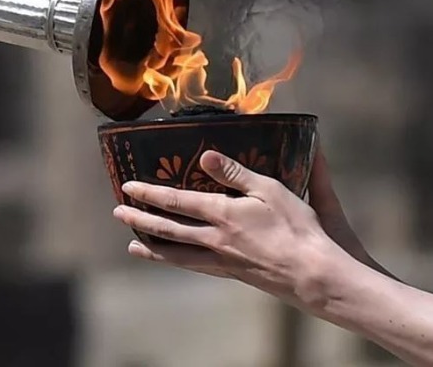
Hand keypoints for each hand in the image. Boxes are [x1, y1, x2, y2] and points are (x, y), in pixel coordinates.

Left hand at [113, 151, 344, 305]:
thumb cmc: (297, 229)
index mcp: (222, 215)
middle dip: (140, 219)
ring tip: (133, 245)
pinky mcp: (233, 274)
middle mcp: (215, 240)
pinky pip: (195, 267)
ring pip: (177, 255)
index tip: (128, 187)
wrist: (314, 276)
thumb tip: (205, 155)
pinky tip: (173, 262)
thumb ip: (235, 173)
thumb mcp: (270, 190)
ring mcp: (222, 260)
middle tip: (118, 213)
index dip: (149, 193)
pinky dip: (177, 263)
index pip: (176, 202)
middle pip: (167, 230)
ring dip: (152, 248)